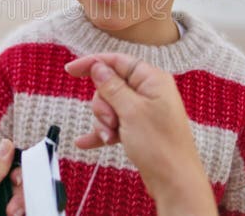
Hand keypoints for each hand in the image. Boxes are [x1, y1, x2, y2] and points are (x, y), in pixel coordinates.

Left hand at [0, 139, 24, 215]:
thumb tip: (6, 143)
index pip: (5, 159)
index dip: (16, 167)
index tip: (17, 180)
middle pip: (18, 177)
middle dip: (20, 190)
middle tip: (13, 207)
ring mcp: (2, 200)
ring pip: (24, 193)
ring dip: (22, 203)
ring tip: (12, 215)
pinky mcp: (10, 212)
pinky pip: (25, 207)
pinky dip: (25, 210)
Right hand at [65, 53, 217, 215]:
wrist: (174, 182)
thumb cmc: (160, 146)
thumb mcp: (131, 111)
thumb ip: (111, 86)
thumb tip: (98, 66)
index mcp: (152, 80)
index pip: (117, 61)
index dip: (93, 63)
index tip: (70, 71)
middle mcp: (149, 92)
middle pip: (110, 85)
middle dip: (102, 104)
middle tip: (111, 121)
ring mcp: (143, 112)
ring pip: (109, 107)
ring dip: (103, 122)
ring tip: (111, 138)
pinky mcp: (138, 129)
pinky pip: (113, 124)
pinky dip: (102, 133)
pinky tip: (85, 143)